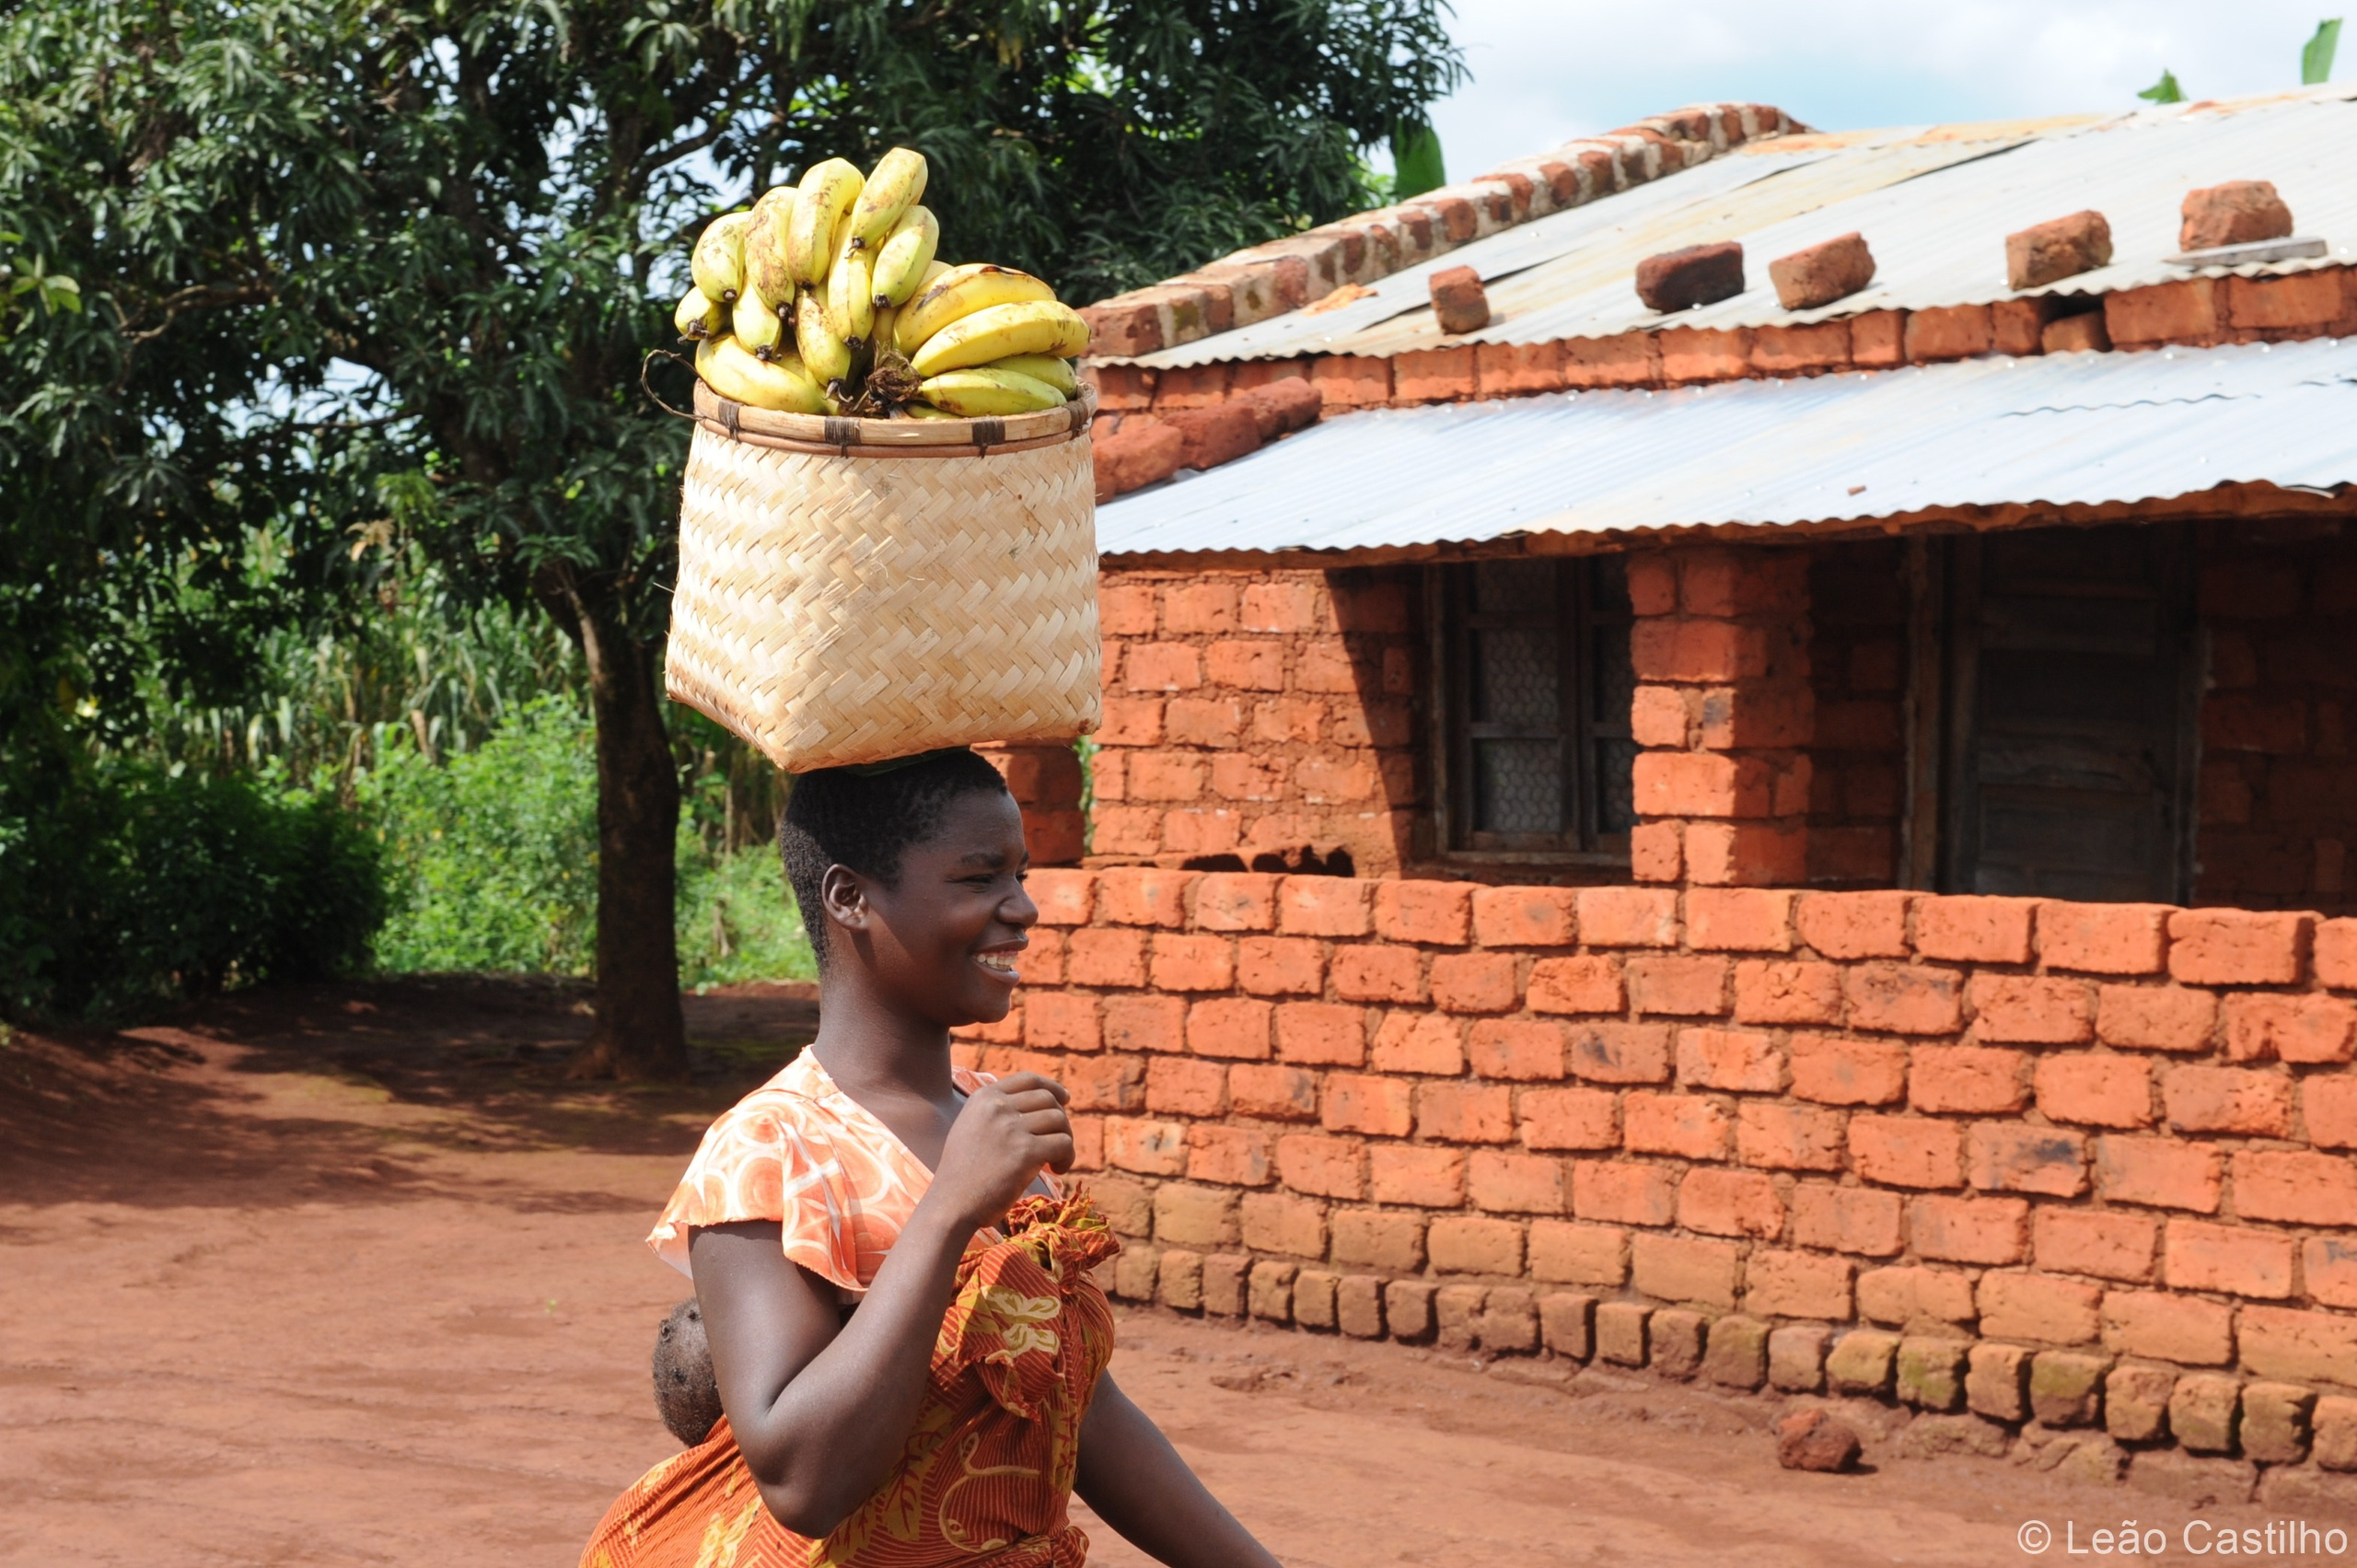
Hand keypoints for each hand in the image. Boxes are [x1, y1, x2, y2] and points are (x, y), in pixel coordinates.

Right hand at [931, 1072, 1072, 1229]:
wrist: (951, 1205)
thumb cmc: (964, 1173)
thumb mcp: (971, 1127)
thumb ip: (996, 1112)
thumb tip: (1041, 1101)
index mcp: (983, 1098)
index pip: (1029, 1080)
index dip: (1053, 1088)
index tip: (1065, 1100)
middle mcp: (997, 1107)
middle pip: (1048, 1100)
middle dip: (1060, 1121)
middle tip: (1056, 1144)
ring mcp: (1011, 1128)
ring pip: (1059, 1120)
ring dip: (1065, 1141)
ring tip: (1055, 1161)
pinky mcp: (1025, 1152)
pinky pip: (1063, 1143)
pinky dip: (1067, 1157)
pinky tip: (1057, 1170)